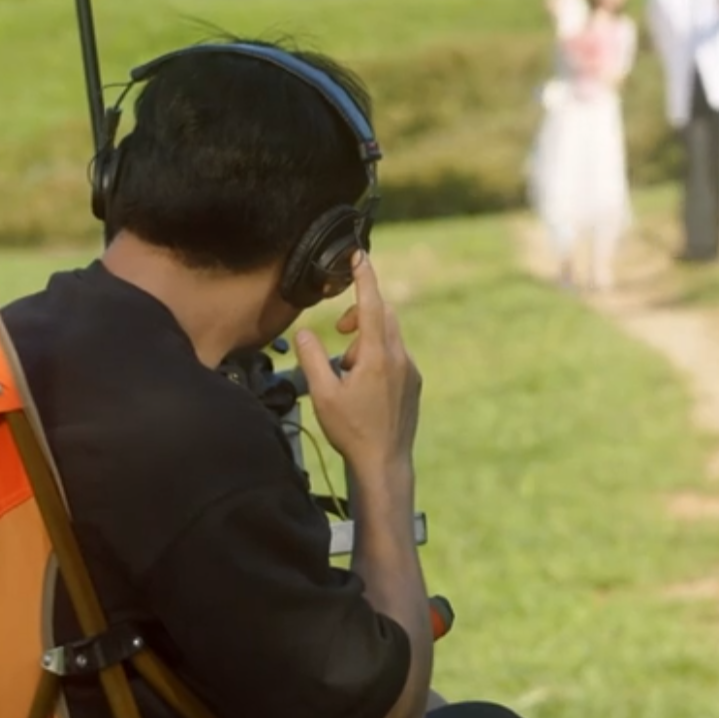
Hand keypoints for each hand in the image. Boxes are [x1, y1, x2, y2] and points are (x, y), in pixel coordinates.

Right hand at [296, 253, 421, 480]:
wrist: (385, 462)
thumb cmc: (352, 430)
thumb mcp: (323, 394)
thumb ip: (312, 358)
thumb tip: (304, 331)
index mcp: (377, 356)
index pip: (371, 304)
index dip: (364, 277)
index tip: (360, 255)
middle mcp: (399, 357)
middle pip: (382, 315)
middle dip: (359, 314)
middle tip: (339, 334)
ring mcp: (410, 370)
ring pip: (389, 336)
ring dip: (366, 340)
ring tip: (347, 371)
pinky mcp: (414, 383)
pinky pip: (396, 355)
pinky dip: (378, 356)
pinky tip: (363, 385)